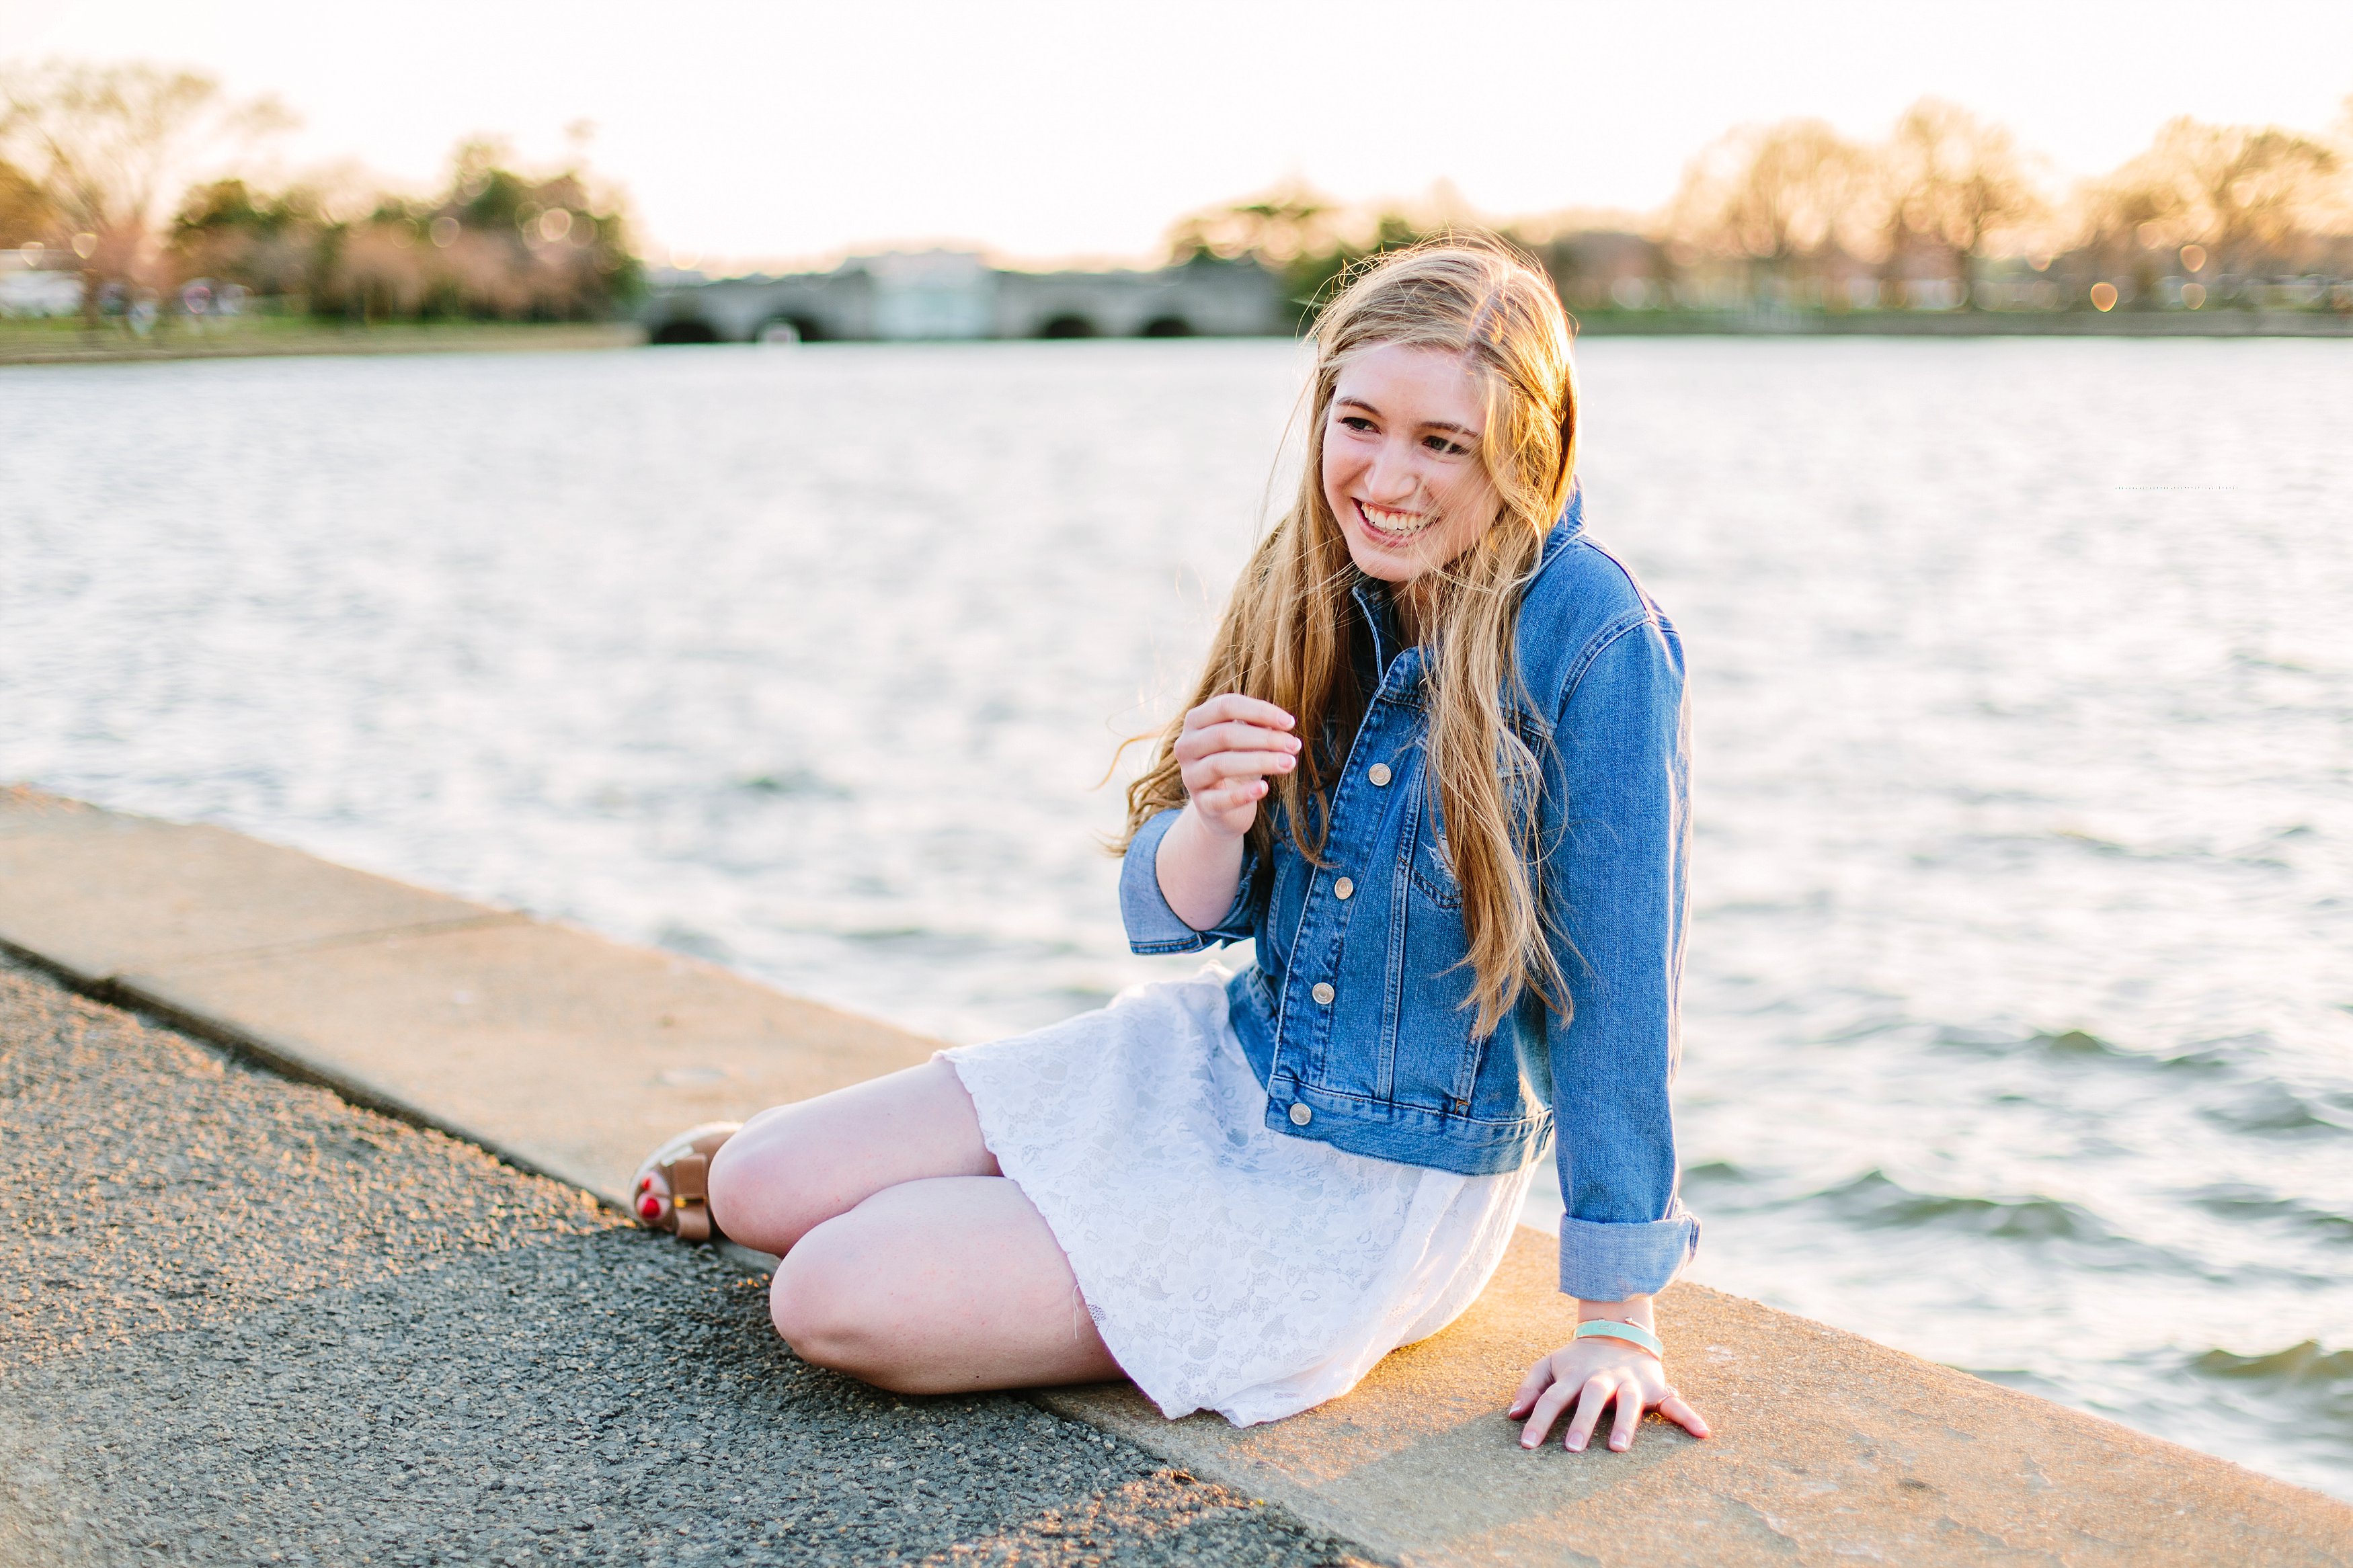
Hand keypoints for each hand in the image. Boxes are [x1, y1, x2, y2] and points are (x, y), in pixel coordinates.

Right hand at [1172, 694, 1298, 839]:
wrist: (1223, 806)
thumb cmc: (1237, 761)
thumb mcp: (1248, 739)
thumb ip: (1259, 725)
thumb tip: (1282, 723)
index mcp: (1196, 721)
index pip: (1226, 706)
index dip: (1260, 711)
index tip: (1290, 723)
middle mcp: (1186, 746)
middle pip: (1224, 734)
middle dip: (1265, 739)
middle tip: (1295, 745)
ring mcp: (1190, 776)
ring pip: (1220, 764)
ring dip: (1260, 762)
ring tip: (1290, 763)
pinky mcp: (1201, 804)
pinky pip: (1220, 800)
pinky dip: (1243, 794)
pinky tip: (1265, 789)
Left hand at [1509, 1338, 1710, 1452]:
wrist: (1618, 1330)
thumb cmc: (1577, 1358)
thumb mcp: (1549, 1364)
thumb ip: (1530, 1387)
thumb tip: (1511, 1415)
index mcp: (1575, 1375)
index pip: (1552, 1398)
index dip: (1538, 1421)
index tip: (1526, 1446)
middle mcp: (1602, 1378)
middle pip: (1591, 1397)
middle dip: (1582, 1422)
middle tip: (1573, 1448)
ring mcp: (1630, 1382)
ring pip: (1628, 1402)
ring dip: (1624, 1424)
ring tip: (1618, 1448)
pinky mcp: (1655, 1387)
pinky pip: (1674, 1402)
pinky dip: (1689, 1416)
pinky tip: (1702, 1432)